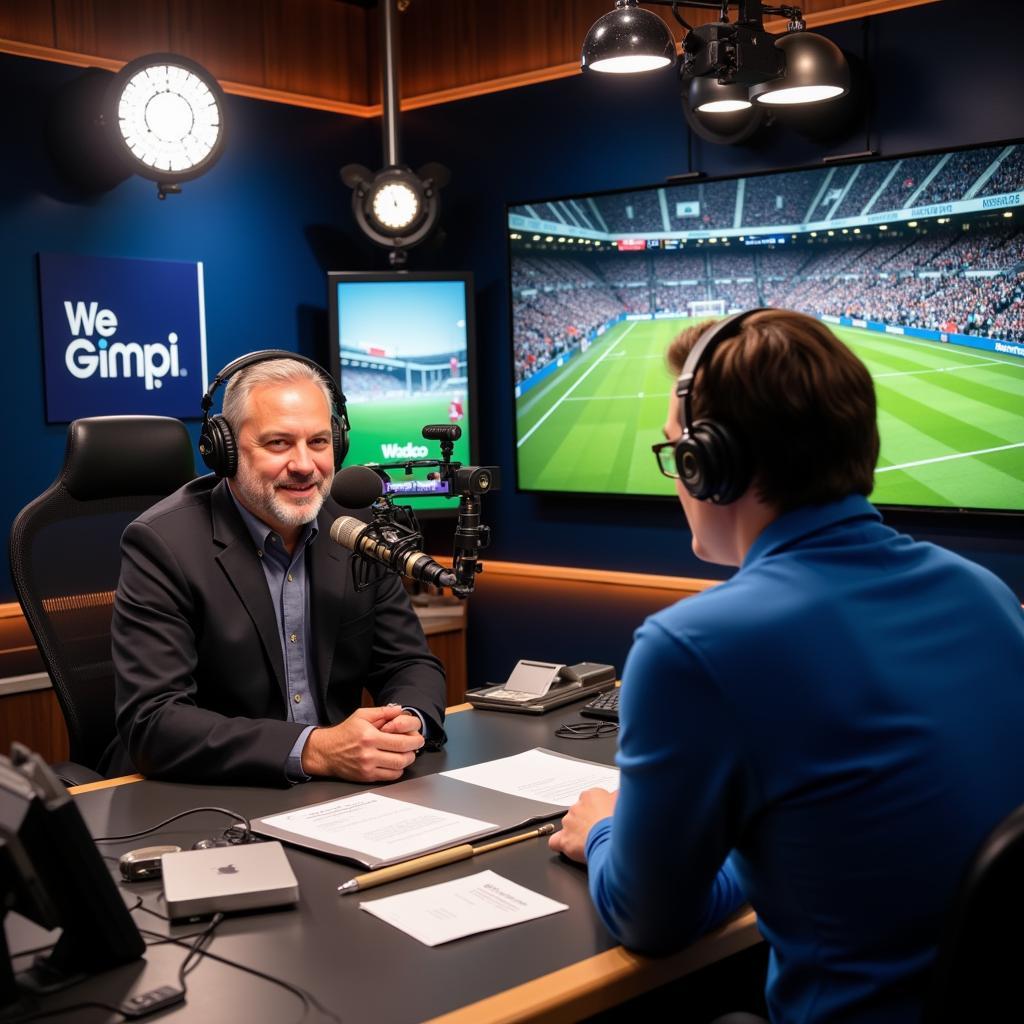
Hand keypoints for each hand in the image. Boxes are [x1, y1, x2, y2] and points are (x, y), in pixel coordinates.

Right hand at [300, 705, 423, 781]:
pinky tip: (395, 762)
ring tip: (406, 753)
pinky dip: (397, 770)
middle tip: (415, 746)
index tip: (418, 738)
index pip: (401, 741)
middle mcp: (369, 753)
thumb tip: (399, 709)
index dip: (414, 740)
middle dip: (414, 751)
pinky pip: (389, 777)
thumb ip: (383, 711)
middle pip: (403, 757)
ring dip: (406, 761)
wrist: (326, 752)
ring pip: (398, 769)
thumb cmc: (344, 732)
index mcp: (369, 736)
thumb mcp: (361, 715)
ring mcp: (368, 767)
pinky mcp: (366, 777)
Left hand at [548, 788, 616, 863]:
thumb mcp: (623, 803)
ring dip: (577, 832)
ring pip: (569, 826)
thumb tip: (617, 795)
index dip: (598, 809)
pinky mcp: (565, 839)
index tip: (603, 816)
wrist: (615, 841)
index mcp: (591, 795)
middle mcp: (577, 807)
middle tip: (598, 830)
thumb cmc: (620, 823)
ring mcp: (569, 823)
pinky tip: (570, 846)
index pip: (590, 799)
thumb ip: (617, 797)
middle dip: (587, 821)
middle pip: (579, 812)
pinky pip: (555, 841)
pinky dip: (560, 844)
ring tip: (590, 841)